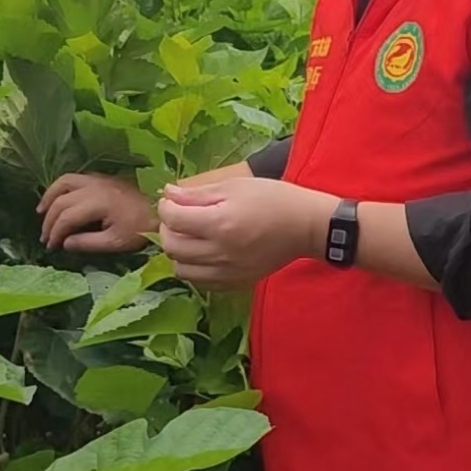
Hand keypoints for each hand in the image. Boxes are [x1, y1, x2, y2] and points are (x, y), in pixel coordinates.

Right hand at [37, 173, 156, 251]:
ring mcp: (97, 179)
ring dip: (49, 197)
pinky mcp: (101, 177)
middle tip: (46, 238)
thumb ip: (88, 243)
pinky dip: (60, 188)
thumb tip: (65, 243)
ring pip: (64, 182)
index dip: (55, 233)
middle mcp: (94, 186)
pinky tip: (57, 199)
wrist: (161, 207)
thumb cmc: (141, 227)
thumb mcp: (116, 242)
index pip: (66, 217)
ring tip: (41, 212)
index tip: (52, 247)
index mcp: (98, 203)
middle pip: (61, 201)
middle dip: (49, 221)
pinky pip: (73, 178)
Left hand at [156, 178, 337, 290]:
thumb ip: (198, 194)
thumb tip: (168, 194)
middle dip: (167, 228)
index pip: (173, 219)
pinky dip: (193, 269)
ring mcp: (227, 272)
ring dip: (178, 252)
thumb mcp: (235, 187)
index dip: (165, 207)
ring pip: (181, 269)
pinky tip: (202, 254)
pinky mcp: (235, 282)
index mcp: (219, 223)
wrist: (305, 227)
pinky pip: (200, 283)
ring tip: (189, 236)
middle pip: (171, 246)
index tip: (171, 200)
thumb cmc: (273, 199)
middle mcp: (219, 252)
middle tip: (178, 216)